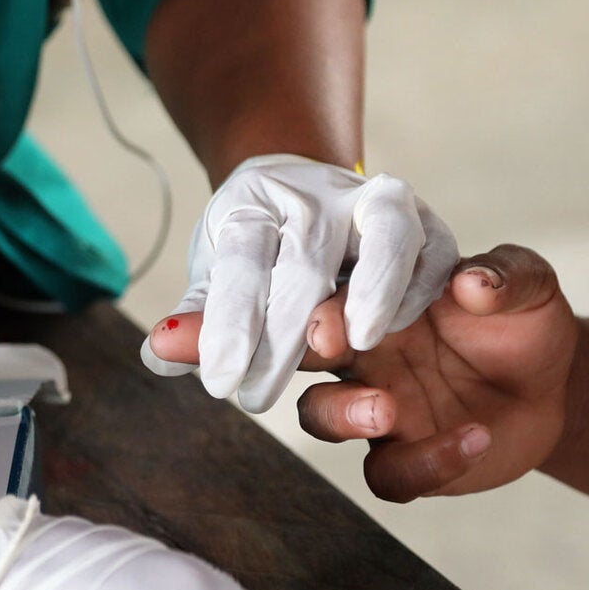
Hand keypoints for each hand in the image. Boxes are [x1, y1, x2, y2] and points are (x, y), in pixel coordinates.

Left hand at [141, 154, 457, 412]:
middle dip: (283, 334)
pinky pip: (430, 247)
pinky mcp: (421, 217)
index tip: (219, 383)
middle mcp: (315, 192)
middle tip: (255, 396)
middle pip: (305, 261)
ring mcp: (373, 199)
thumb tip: (159, 355)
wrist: (302, 194)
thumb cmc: (256, 249)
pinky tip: (386, 333)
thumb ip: (197, 318)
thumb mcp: (216, 277)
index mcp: (253, 201)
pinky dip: (413, 289)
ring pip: (385, 235)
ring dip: (371, 292)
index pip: (242, 260)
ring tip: (348, 348)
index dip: (230, 322)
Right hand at [149, 245, 576, 501]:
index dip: (309, 300)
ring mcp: (375, 407)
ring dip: (343, 412)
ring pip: (321, 416)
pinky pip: (388, 473)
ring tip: (386, 408)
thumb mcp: (528, 283)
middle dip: (277, 351)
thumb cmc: (520, 317)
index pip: (321, 292)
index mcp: (372, 299)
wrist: (552, 381)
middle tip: (316, 344)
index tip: (323, 310)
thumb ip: (504, 277)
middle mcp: (358, 354)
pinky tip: (473, 438)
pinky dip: (424, 461)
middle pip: (289, 354)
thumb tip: (474, 280)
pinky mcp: (403, 457)